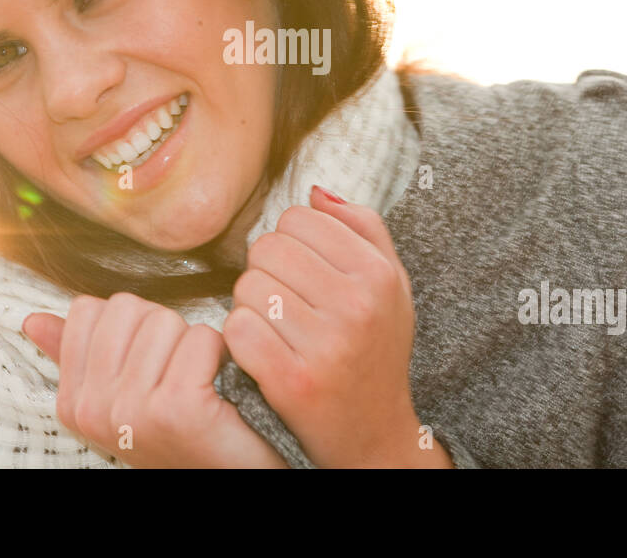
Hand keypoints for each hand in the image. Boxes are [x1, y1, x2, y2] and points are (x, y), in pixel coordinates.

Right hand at [23, 293, 286, 467]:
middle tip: (174, 373)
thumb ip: (75, 355)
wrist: (224, 473)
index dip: (127, 324)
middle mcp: (94, 410)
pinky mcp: (179, 408)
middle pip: (127, 308)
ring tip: (194, 381)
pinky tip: (215, 387)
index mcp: (72, 403)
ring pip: (165, 320)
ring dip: (191, 342)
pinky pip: (201, 339)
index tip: (144, 364)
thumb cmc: (177, 431)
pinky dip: (218, 354)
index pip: (87, 310)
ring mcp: (133, 412)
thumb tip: (32, 320)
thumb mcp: (117, 396)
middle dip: (160, 329)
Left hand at [223, 185, 447, 466]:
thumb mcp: (390, 284)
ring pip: (247, 287)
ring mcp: (325, 345)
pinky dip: (240, 338)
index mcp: (378, 274)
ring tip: (276, 325)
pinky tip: (262, 349)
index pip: (299, 217)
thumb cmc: (376, 349)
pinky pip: (236, 329)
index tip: (301, 269)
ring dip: (250, 305)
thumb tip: (314, 191)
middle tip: (282, 299)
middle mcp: (356, 305)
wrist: (374, 434)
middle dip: (265, 270)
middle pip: (267, 248)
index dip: (289, 240)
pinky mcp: (292, 381)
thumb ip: (362, 227)